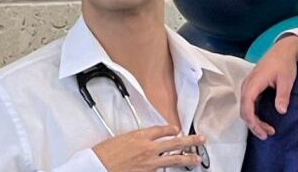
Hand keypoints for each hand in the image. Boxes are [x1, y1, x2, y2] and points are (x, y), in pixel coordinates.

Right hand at [90, 124, 205, 171]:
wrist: (97, 166)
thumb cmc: (104, 154)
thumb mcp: (120, 139)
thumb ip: (135, 139)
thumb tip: (144, 140)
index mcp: (140, 136)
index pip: (162, 130)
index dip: (171, 129)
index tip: (176, 129)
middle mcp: (149, 147)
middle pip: (175, 142)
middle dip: (190, 141)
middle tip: (200, 139)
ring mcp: (150, 162)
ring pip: (174, 159)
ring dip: (187, 159)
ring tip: (196, 159)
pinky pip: (161, 171)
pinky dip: (168, 170)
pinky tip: (176, 170)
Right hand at [240, 37, 297, 135]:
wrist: (282, 50)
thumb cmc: (284, 63)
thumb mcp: (286, 80)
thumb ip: (283, 95)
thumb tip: (281, 110)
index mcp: (253, 83)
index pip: (247, 105)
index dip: (252, 121)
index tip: (261, 131)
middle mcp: (247, 85)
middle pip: (244, 110)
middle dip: (254, 125)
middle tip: (267, 134)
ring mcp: (248, 86)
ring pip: (246, 108)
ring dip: (254, 120)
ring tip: (267, 130)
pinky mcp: (251, 87)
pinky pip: (248, 104)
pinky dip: (254, 114)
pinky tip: (262, 120)